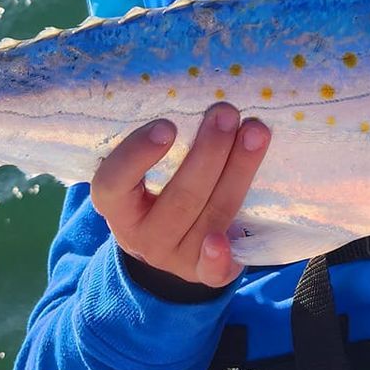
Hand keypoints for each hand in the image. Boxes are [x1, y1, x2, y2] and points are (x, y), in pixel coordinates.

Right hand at [89, 103, 270, 288]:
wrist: (166, 245)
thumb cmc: (155, 190)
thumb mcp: (141, 172)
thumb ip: (160, 143)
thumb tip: (198, 96)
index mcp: (117, 205)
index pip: (114, 182)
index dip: (138, 155)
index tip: (168, 126)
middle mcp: (141, 235)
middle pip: (179, 197)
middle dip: (208, 153)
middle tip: (226, 113)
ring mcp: (174, 257)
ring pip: (210, 215)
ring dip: (237, 173)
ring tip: (255, 133)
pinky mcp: (203, 273)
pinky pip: (213, 271)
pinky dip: (219, 257)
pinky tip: (225, 241)